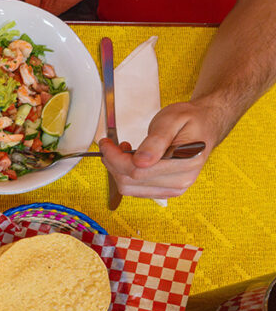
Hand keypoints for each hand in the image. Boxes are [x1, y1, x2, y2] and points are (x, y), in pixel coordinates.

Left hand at [99, 100, 219, 199]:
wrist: (204, 126)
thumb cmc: (189, 120)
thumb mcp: (172, 119)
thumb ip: (156, 140)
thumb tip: (141, 161)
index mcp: (185, 162)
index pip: (138, 170)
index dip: (115, 158)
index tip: (106, 143)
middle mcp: (181, 181)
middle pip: (130, 181)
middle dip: (113, 163)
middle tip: (110, 145)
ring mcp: (174, 189)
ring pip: (130, 188)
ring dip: (118, 171)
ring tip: (122, 151)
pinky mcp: (166, 191)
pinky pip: (136, 190)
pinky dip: (126, 177)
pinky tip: (131, 161)